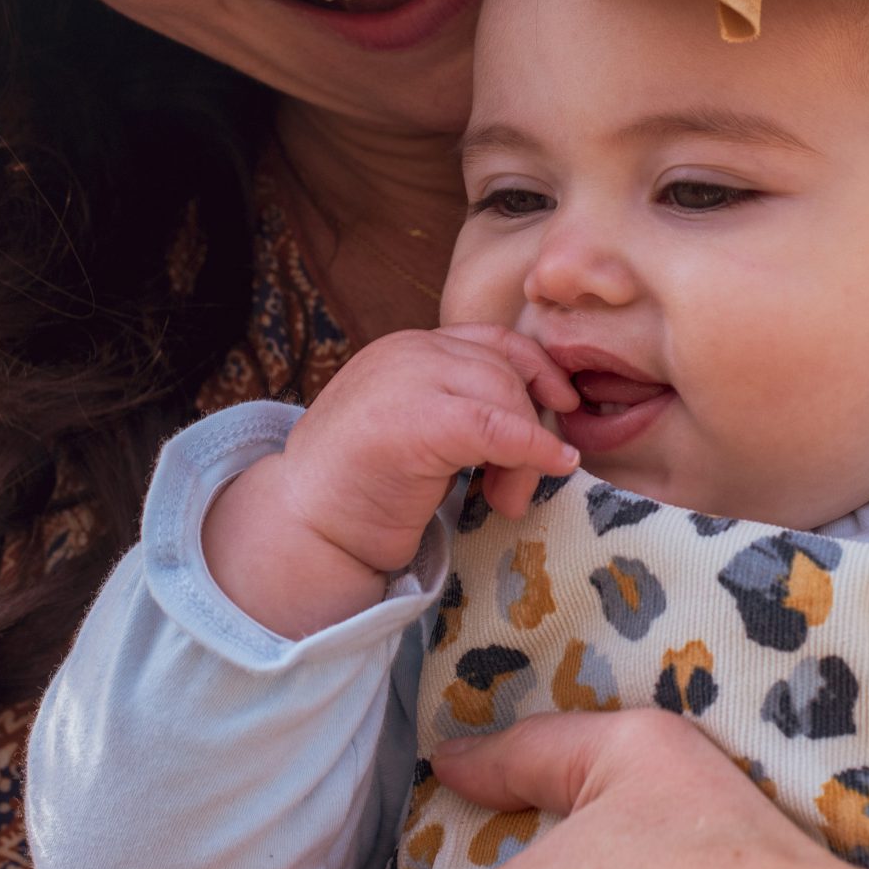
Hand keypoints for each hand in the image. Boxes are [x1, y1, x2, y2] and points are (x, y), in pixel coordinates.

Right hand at [203, 326, 579, 638]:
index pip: (492, 341)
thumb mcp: (415, 428)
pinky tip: (550, 469)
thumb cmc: (360, 492)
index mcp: (406, 348)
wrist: (304, 526)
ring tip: (506, 499)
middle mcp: (409, 351)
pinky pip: (499, 426)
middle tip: (518, 487)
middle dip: (532, 425)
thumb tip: (539, 418)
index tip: (564, 408)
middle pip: (506, 369)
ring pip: (507, 395)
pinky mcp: (419, 419)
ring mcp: (409, 379)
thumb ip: (460, 406)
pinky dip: (533, 449)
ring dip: (527, 451)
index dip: (538, 371)